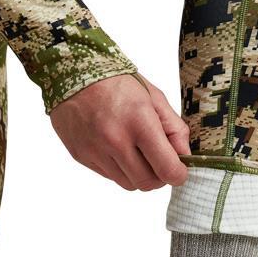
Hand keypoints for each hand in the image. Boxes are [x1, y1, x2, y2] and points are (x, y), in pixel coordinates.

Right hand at [50, 74, 189, 190]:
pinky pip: (110, 177)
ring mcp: (96, 151)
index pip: (167, 169)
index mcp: (139, 122)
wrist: (72, 72)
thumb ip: (174, 128)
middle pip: (147, 183)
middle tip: (160, 163)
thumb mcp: (155, 97)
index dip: (178, 174)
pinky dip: (120, 170)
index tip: (179, 170)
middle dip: (159, 177)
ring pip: (128, 184)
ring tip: (138, 153)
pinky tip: (118, 149)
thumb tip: (185, 156)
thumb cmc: (116, 82)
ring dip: (139, 175)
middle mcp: (116, 140)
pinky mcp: (82, 157)